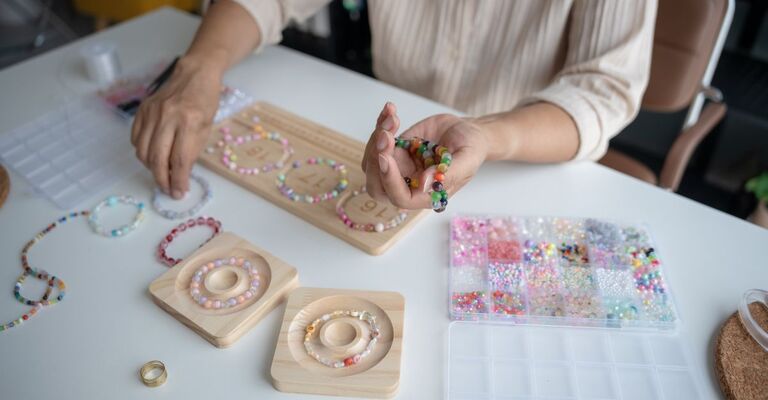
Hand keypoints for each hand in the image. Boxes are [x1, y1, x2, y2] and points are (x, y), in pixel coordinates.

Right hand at [131, 56, 221, 198]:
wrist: (194, 74)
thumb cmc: (205, 102)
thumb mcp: (206, 128)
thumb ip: (192, 151)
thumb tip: (179, 175)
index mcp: (188, 121)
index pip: (179, 160)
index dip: (178, 181)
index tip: (179, 192)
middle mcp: (167, 117)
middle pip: (157, 158)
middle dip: (162, 180)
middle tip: (167, 190)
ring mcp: (151, 112)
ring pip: (142, 151)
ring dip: (150, 168)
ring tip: (161, 174)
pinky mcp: (142, 110)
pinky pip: (135, 138)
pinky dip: (142, 152)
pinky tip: (152, 156)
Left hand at [362, 103, 490, 209]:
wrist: (467, 132)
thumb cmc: (471, 149)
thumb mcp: (467, 160)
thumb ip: (447, 174)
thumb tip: (424, 184)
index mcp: (425, 195)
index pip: (399, 196)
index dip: (389, 180)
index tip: (386, 156)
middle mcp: (407, 184)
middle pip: (377, 184)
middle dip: (375, 159)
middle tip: (386, 135)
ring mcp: (398, 167)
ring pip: (372, 161)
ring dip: (377, 137)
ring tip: (393, 117)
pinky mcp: (394, 149)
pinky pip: (378, 140)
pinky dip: (381, 124)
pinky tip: (390, 110)